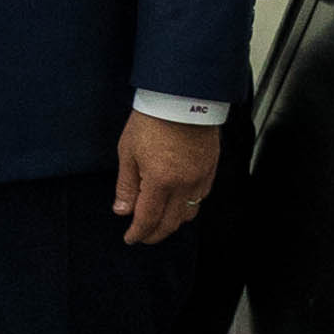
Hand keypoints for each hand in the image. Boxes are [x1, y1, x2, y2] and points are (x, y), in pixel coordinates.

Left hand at [113, 107, 221, 247]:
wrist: (183, 95)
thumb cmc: (153, 118)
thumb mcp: (128, 151)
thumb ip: (126, 185)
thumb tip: (122, 210)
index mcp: (161, 181)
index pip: (148, 220)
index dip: (138, 233)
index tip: (130, 238)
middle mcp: (184, 185)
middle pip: (171, 223)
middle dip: (155, 234)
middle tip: (143, 235)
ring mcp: (201, 177)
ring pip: (189, 213)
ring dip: (173, 222)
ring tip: (160, 221)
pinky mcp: (211, 168)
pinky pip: (201, 197)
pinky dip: (189, 206)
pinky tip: (179, 202)